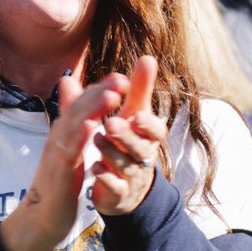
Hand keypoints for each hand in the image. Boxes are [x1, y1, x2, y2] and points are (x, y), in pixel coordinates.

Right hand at [0, 71, 127, 250]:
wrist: (41, 216)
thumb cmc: (57, 180)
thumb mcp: (66, 149)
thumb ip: (71, 123)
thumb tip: (71, 99)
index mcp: (63, 133)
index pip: (81, 105)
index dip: (100, 90)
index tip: (121, 78)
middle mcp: (58, 139)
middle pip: (77, 110)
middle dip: (99, 92)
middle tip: (120, 78)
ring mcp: (56, 155)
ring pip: (73, 126)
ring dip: (91, 110)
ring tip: (110, 96)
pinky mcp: (58, 173)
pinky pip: (68, 152)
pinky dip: (79, 137)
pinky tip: (91, 127)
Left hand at [89, 56, 166, 215]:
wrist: (127, 187)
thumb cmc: (129, 143)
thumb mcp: (134, 116)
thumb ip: (138, 89)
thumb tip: (148, 57)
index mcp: (146, 137)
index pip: (156, 130)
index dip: (148, 123)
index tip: (137, 113)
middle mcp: (143, 157)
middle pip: (140, 147)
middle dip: (126, 135)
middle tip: (110, 123)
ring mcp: (132, 176)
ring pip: (126, 166)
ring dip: (111, 153)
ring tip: (97, 139)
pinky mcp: (120, 193)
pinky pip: (116, 187)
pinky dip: (106, 178)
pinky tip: (95, 169)